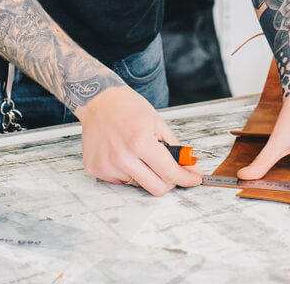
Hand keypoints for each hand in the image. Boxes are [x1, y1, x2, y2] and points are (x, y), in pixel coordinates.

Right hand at [76, 85, 202, 195]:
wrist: (98, 101)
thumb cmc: (127, 107)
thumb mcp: (158, 122)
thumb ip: (174, 147)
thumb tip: (187, 166)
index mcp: (140, 142)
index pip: (170, 173)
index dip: (186, 178)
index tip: (193, 178)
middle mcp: (122, 157)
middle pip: (156, 188)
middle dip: (170, 181)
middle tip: (172, 170)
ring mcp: (107, 165)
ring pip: (139, 184)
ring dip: (146, 174)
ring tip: (139, 152)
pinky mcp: (96, 169)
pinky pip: (121, 181)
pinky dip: (129, 172)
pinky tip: (124, 154)